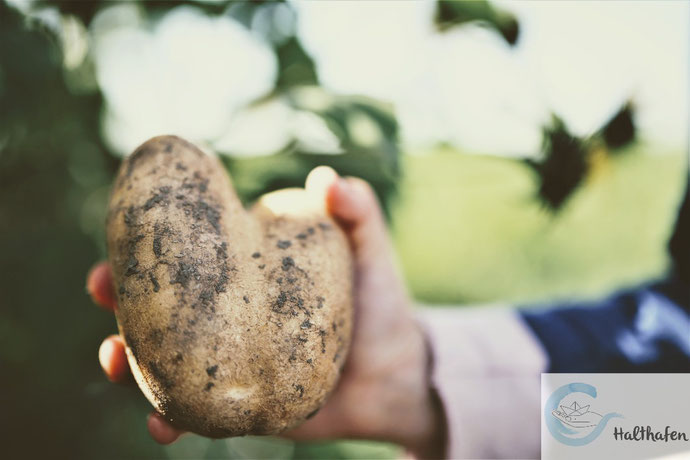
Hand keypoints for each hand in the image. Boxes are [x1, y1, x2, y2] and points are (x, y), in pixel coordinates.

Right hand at [88, 167, 444, 456]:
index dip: (147, 244)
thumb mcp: (368, 254)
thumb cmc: (381, 302)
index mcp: (246, 275)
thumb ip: (357, 215)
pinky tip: (161, 425)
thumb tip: (327, 178)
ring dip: (127, 362)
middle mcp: (228, 317)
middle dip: (120, 296)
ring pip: (163, 361)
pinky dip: (171, 419)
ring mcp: (227, 363)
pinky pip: (195, 414)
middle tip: (100, 288)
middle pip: (160, 305)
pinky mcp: (237, 407)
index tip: (118, 235)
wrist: (400, 373)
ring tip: (111, 358)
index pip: (188, 254)